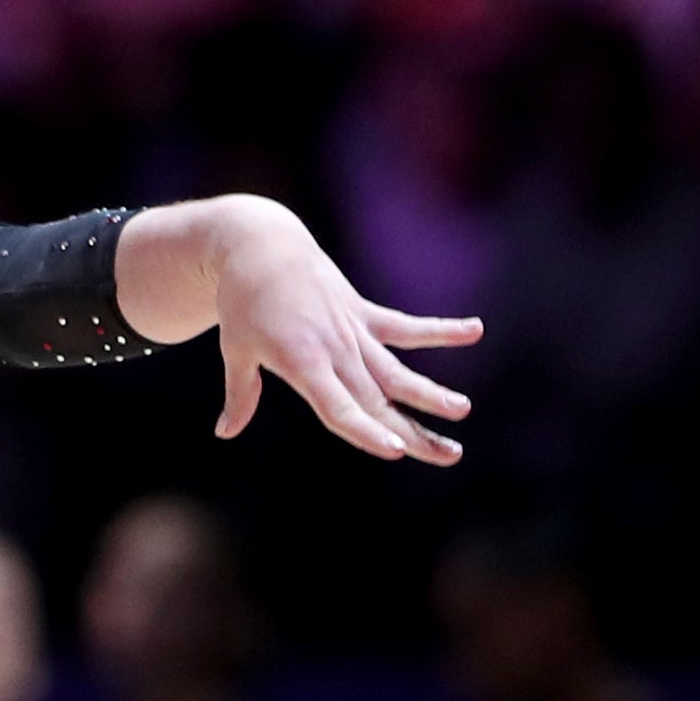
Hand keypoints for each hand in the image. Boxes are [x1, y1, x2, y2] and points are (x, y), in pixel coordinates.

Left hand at [119, 197, 476, 464]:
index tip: (393, 450)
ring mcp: (354, 331)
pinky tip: (475, 329)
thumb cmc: (243, 303)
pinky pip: (407, 327)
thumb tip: (224, 432)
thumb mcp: (236, 349)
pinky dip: (440, 329)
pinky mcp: (364, 313)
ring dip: (432, 393)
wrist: (260, 245)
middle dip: (415, 431)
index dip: (365, 430)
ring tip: (463, 409)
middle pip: (379, 400)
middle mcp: (335, 350)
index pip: (338, 407)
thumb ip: (241, 394)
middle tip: (451, 456)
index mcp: (303, 362)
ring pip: (399, 371)